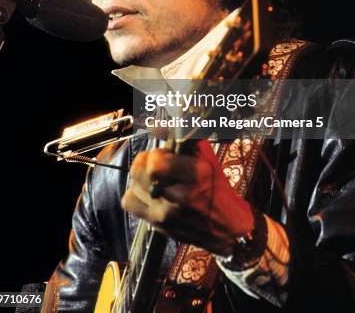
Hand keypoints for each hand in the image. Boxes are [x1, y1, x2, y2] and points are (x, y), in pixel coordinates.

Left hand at [121, 140, 253, 255]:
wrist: (225, 227)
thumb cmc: (215, 189)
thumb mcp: (207, 159)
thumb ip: (184, 139)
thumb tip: (157, 126)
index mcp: (196, 176)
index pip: (155, 163)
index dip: (158, 155)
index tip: (166, 156)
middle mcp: (180, 197)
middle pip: (140, 171)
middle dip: (148, 163)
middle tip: (161, 167)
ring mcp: (166, 214)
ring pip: (132, 185)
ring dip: (142, 179)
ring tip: (157, 181)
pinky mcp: (157, 226)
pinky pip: (129, 202)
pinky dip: (137, 195)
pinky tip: (151, 194)